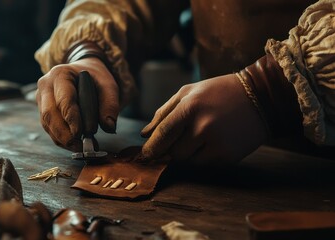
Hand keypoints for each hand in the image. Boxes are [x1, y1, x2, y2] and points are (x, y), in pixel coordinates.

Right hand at [36, 58, 118, 150]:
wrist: (84, 72)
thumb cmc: (94, 77)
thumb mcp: (108, 85)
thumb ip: (110, 104)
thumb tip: (109, 127)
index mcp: (60, 75)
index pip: (63, 99)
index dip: (71, 118)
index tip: (80, 134)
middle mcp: (46, 86)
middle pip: (49, 114)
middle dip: (64, 134)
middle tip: (79, 147)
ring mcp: (42, 99)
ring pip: (47, 124)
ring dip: (62, 139)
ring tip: (79, 147)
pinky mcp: (43, 111)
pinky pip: (49, 128)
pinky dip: (60, 139)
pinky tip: (73, 145)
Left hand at [140, 74, 267, 165]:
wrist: (260, 97)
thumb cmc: (218, 92)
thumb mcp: (189, 92)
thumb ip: (164, 112)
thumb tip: (144, 134)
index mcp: (190, 107)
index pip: (162, 134)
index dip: (151, 147)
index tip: (144, 155)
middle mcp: (202, 127)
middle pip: (173, 152)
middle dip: (171, 148)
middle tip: (183, 136)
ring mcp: (216, 143)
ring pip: (187, 160)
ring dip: (187, 152)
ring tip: (201, 134)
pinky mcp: (227, 156)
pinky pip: (203, 164)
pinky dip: (202, 156)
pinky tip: (213, 140)